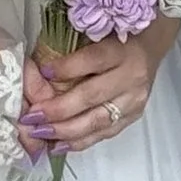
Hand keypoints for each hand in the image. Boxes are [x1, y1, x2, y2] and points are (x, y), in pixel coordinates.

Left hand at [23, 18, 178, 153]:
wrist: (149, 47)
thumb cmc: (114, 39)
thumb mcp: (96, 35)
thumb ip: (72, 51)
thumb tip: (35, 71)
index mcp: (120, 50)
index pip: (92, 59)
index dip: (66, 68)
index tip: (42, 73)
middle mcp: (131, 76)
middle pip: (92, 96)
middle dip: (58, 109)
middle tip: (31, 116)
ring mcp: (134, 100)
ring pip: (98, 120)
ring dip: (66, 130)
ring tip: (41, 133)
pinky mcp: (133, 116)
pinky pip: (104, 133)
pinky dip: (80, 141)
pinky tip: (59, 145)